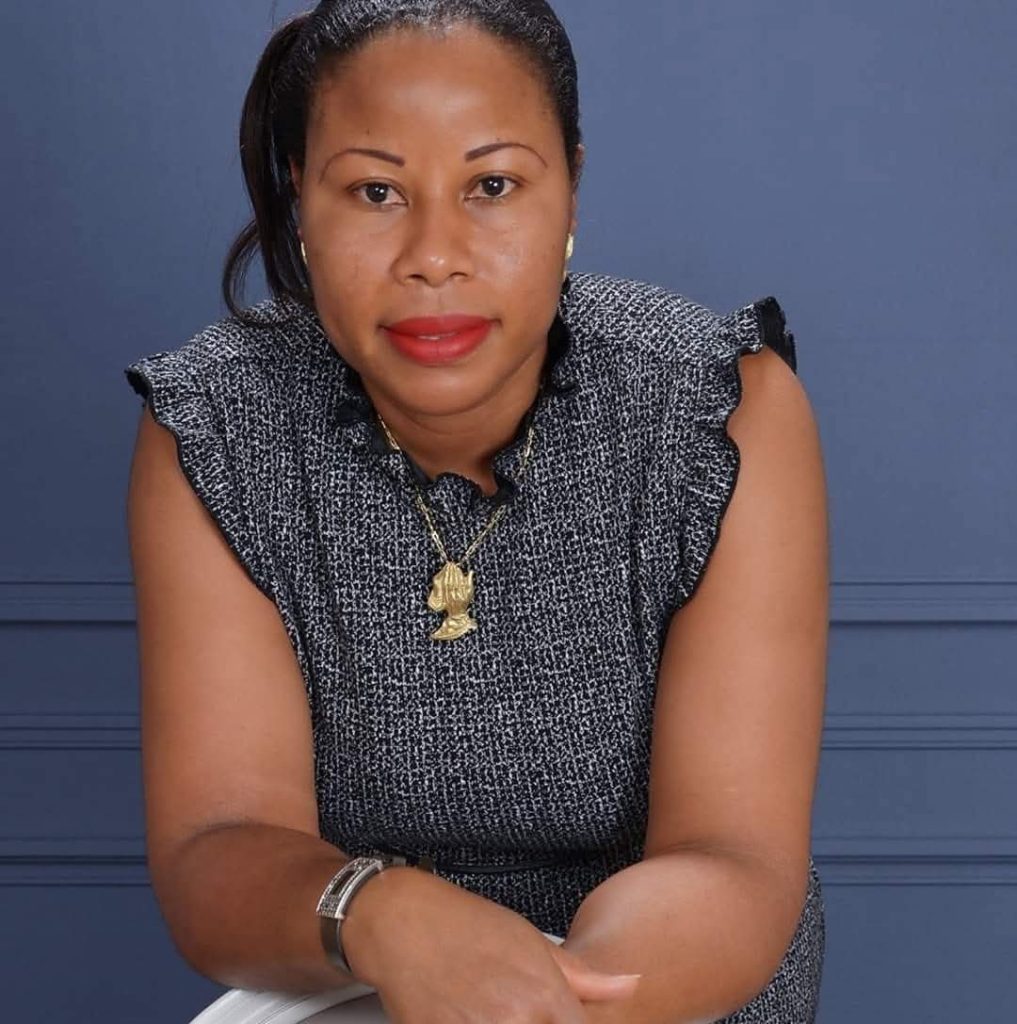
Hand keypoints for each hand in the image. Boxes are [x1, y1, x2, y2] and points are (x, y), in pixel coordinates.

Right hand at [341, 866, 641, 1022]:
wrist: (402, 923)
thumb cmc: (467, 925)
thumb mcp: (531, 940)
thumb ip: (584, 977)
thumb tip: (632, 985)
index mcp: (545, 996)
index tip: (563, 1021)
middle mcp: (515, 1021)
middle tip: (518, 1011)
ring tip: (491, 1007)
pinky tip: (472, 1015)